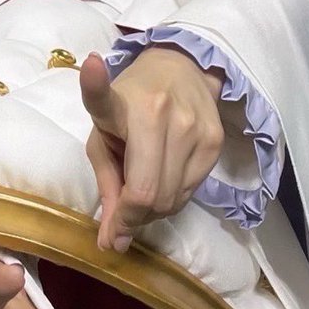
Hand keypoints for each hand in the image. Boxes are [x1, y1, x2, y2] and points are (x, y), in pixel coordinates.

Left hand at [81, 47, 223, 251]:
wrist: (180, 71)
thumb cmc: (131, 104)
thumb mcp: (104, 133)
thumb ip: (106, 185)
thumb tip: (113, 242)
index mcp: (121, 104)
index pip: (103, 97)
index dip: (94, 84)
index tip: (92, 66)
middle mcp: (161, 113)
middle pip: (148, 192)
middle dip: (130, 218)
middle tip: (120, 221)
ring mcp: (193, 128)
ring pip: (172, 199)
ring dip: (152, 212)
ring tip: (141, 197)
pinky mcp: (216, 141)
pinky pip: (191, 192)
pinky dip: (172, 200)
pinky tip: (163, 183)